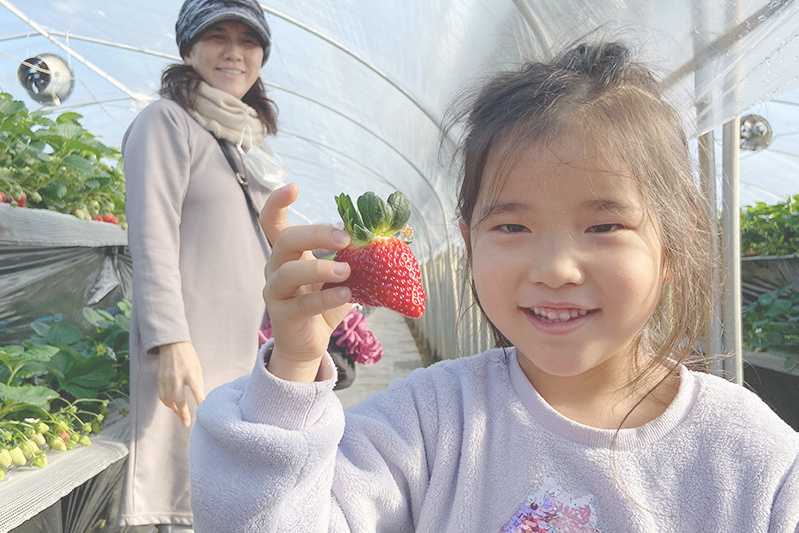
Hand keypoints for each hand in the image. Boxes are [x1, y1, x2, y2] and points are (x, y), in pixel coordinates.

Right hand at [157, 341, 205, 426]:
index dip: (200, 402)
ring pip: (169, 400)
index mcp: (190, 373)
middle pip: (179, 400)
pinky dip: (167, 403)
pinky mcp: (159, 380)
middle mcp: (177, 377)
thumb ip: (198, 383)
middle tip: (187, 423)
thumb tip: (200, 398)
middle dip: (183, 413)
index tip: (203, 411)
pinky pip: (162, 396)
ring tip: (181, 415)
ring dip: (174, 410)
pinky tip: (172, 406)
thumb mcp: (198, 367)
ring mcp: (166, 379)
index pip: (196, 391)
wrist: (172, 344)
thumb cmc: (188, 356)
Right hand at [260, 183, 351, 381]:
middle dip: (316, 234)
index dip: (278, 202)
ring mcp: (275, 292)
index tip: (294, 186)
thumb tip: (378, 234)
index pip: (272, 221)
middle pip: (286, 240)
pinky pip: (303, 303)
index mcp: (288, 253)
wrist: (310, 342)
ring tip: (347, 271)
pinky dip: (326, 297)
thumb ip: (350, 255)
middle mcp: (276, 267)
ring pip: (289, 272)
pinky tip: (346, 295)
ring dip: (321, 267)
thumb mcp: (340, 275)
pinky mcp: (282, 316)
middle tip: (346, 237)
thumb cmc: (325, 302)